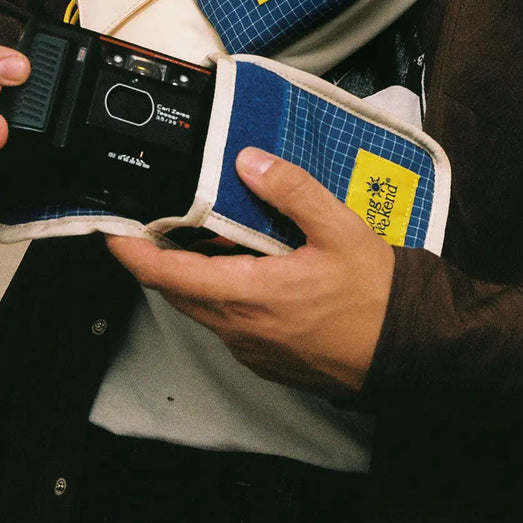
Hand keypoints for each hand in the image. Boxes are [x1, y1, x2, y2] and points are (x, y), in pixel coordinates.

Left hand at [106, 147, 394, 395]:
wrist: (410, 352)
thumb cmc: (377, 297)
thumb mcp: (341, 230)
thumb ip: (292, 192)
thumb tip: (249, 161)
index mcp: (250, 295)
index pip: (167, 275)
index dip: (132, 253)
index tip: (113, 233)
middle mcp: (241, 329)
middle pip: (178, 292)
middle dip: (161, 259)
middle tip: (163, 223)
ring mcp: (251, 349)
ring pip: (203, 309)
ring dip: (197, 277)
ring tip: (217, 240)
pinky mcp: (266, 360)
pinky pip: (228, 325)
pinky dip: (225, 298)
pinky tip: (252, 274)